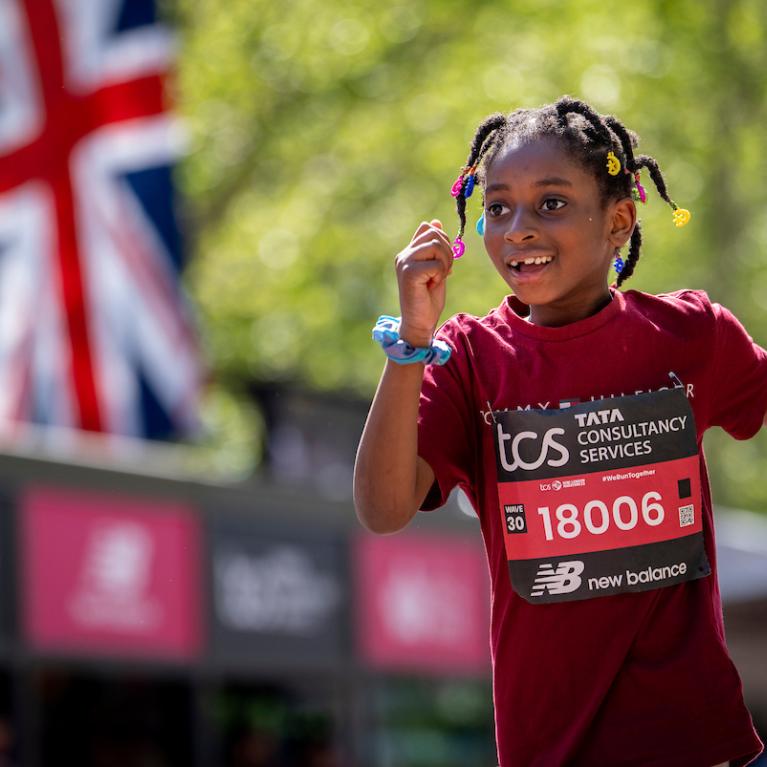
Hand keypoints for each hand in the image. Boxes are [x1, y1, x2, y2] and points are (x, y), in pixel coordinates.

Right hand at [395, 219, 453, 346]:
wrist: (420, 323)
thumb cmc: (428, 300)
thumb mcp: (436, 268)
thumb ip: (436, 249)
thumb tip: (435, 222)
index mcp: (409, 252)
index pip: (428, 228)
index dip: (443, 240)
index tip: (443, 260)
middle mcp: (404, 255)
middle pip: (434, 233)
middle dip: (447, 251)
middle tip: (444, 271)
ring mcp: (404, 262)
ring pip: (436, 245)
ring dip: (444, 262)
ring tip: (438, 278)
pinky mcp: (409, 273)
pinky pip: (436, 263)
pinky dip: (440, 274)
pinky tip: (432, 285)